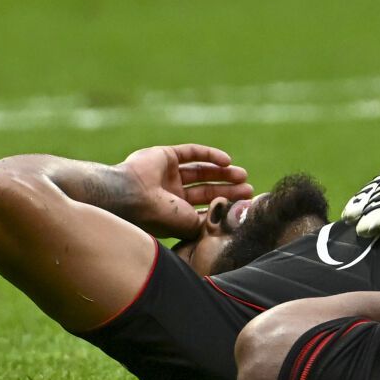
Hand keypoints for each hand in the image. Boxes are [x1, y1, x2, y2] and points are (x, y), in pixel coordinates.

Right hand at [114, 144, 251, 241]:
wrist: (132, 196)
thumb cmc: (159, 217)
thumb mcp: (190, 226)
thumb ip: (208, 222)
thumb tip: (228, 218)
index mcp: (171, 214)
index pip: (202, 208)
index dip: (222, 205)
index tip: (243, 204)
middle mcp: (168, 194)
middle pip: (204, 189)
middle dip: (227, 189)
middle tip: (248, 188)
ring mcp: (166, 174)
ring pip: (200, 171)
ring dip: (222, 172)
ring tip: (242, 175)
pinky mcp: (165, 155)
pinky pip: (191, 153)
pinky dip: (210, 155)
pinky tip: (227, 161)